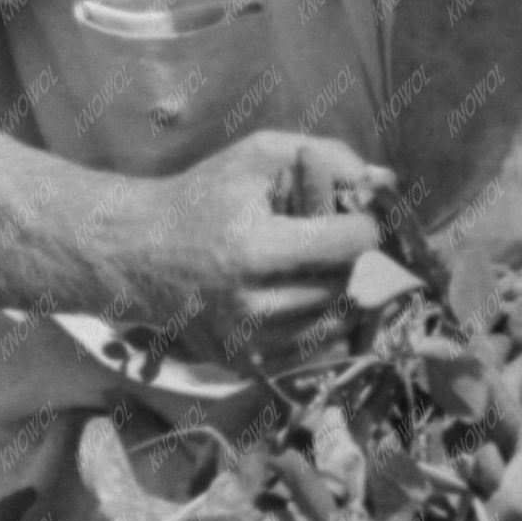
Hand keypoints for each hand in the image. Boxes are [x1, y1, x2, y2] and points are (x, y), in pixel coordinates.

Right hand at [122, 132, 393, 367]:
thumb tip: (386, 181)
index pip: (350, 244)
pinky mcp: (241, 364)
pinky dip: (313, 319)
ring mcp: (246, 341)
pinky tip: (292, 292)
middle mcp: (251, 304)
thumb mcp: (258, 156)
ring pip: (332, 318)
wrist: (135, 254)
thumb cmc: (203, 197)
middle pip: (344, 282)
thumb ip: (327, 156)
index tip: (352, 213)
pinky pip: (310, 347)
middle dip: (344, 256)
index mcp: (254, 249)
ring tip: (302, 263)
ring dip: (332, 288)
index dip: (362, 223)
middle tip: (323, 237)